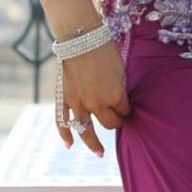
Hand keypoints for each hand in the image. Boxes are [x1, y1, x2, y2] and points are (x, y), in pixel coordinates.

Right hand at [58, 40, 131, 156]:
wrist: (80, 37)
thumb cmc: (104, 49)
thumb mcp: (120, 69)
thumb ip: (119, 88)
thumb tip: (119, 99)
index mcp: (115, 96)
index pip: (124, 111)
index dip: (127, 110)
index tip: (128, 109)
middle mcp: (98, 104)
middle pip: (110, 123)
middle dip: (117, 123)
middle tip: (119, 122)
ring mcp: (79, 104)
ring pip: (87, 131)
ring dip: (94, 143)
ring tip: (99, 153)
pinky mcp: (64, 99)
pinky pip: (63, 122)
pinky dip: (65, 135)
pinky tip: (70, 145)